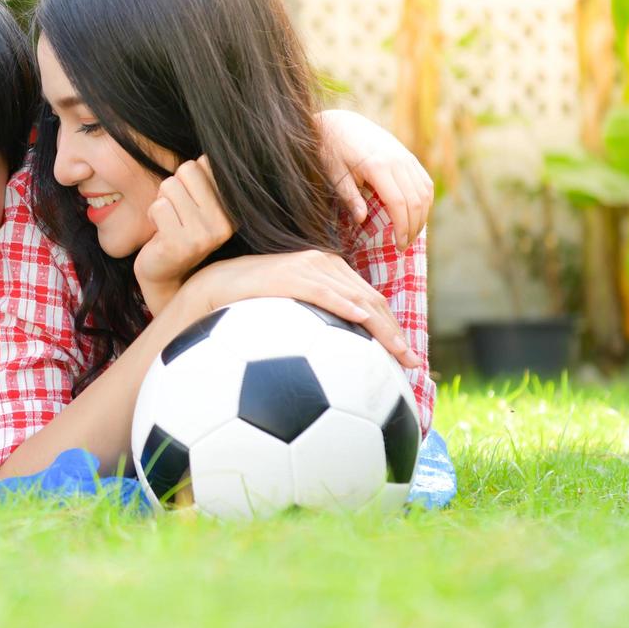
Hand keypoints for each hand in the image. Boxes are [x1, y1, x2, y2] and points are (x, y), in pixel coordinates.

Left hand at [133, 156, 233, 314]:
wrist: (165, 273)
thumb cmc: (179, 230)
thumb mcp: (197, 203)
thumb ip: (203, 178)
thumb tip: (206, 157)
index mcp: (231, 209)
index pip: (206, 164)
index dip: (188, 178)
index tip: (190, 201)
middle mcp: (223, 223)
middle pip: (187, 170)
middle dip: (173, 187)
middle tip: (175, 212)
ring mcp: (204, 235)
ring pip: (169, 186)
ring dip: (161, 202)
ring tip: (168, 222)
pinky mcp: (180, 244)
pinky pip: (158, 207)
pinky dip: (153, 216)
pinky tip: (161, 233)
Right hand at [183, 250, 422, 368]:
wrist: (215, 286)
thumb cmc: (251, 304)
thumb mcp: (290, 312)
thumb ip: (315, 323)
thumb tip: (335, 358)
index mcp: (328, 270)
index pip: (370, 300)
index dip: (392, 328)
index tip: (406, 357)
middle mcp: (324, 264)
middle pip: (371, 300)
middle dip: (395, 333)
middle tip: (413, 363)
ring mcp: (308, 267)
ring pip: (356, 298)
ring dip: (381, 327)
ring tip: (399, 352)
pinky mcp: (290, 275)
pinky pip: (324, 293)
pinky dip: (345, 306)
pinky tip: (362, 321)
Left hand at [317, 109, 432, 248]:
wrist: (340, 122)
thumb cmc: (332, 150)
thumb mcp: (334, 174)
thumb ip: (350, 197)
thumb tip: (362, 220)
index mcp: (377, 166)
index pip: (399, 203)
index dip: (401, 227)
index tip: (398, 245)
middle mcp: (397, 160)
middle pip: (416, 201)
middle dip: (413, 227)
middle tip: (404, 246)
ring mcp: (405, 156)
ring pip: (425, 191)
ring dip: (422, 216)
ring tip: (411, 234)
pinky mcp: (408, 155)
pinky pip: (425, 181)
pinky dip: (426, 200)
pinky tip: (418, 215)